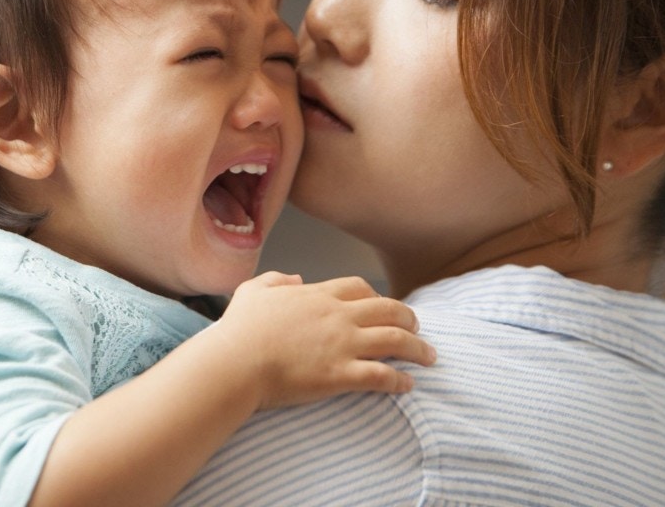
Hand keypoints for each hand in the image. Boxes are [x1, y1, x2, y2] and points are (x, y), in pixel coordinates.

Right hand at [209, 272, 435, 409]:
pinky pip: (382, 376)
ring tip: (428, 356)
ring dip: (417, 348)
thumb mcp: (253, 291)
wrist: (236, 362)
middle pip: (388, 310)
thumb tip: (296, 279)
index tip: (383, 305)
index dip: (377, 296)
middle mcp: (338, 316)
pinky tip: (407, 385)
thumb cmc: (240, 329)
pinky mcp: (341, 374)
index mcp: (318, 296)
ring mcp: (342, 345)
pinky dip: (400, 380)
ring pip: (395, 341)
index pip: (360, 288)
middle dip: (408, 318)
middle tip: (418, 328)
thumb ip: (276, 280)